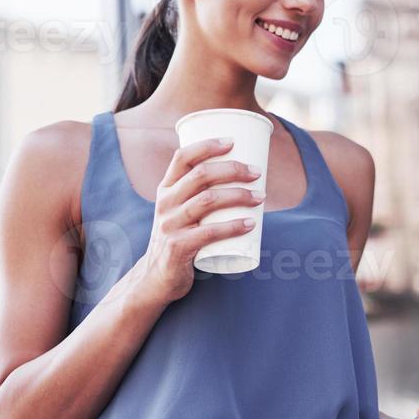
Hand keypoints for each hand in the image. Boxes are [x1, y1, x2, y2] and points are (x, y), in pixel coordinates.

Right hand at [136, 137, 266, 304]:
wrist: (157, 277)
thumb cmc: (180, 238)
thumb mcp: (180, 211)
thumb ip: (200, 194)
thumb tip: (241, 174)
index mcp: (166, 189)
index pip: (182, 157)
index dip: (207, 145)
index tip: (233, 141)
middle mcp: (165, 203)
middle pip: (201, 175)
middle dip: (233, 169)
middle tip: (257, 173)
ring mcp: (170, 225)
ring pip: (208, 201)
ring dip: (239, 195)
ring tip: (260, 197)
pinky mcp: (178, 247)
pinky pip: (209, 233)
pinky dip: (233, 227)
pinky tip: (251, 224)